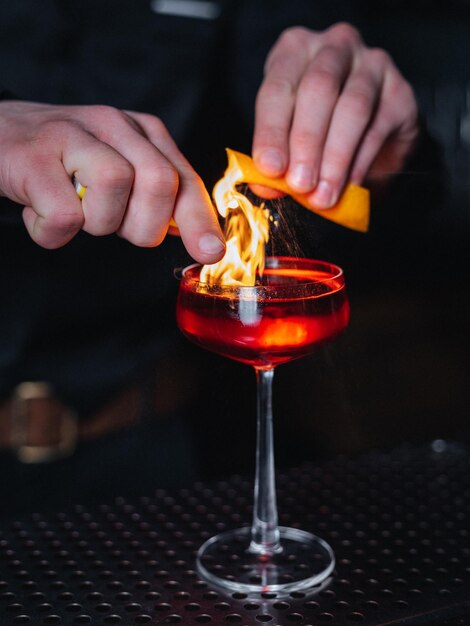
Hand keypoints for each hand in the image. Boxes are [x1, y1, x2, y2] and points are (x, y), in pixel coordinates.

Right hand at [0, 101, 224, 261]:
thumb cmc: (66, 163)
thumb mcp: (121, 171)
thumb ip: (158, 199)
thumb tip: (198, 239)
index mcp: (142, 132)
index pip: (184, 178)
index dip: (200, 220)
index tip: (210, 252)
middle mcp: (113, 125)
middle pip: (159, 183)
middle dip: (144, 225)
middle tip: (115, 225)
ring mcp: (72, 135)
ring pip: (114, 192)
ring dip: (96, 224)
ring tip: (75, 211)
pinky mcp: (34, 156)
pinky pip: (64, 215)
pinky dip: (54, 232)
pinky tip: (42, 214)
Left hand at [252, 23, 418, 206]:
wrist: (371, 129)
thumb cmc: (318, 126)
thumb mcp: (288, 137)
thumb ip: (276, 158)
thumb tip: (266, 187)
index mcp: (295, 51)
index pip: (278, 88)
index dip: (271, 131)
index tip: (270, 168)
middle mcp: (335, 47)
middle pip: (318, 90)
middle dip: (306, 143)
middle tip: (300, 184)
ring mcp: (372, 65)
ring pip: (352, 108)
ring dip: (335, 157)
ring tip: (323, 194)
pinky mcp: (400, 92)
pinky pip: (378, 129)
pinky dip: (360, 163)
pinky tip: (349, 186)